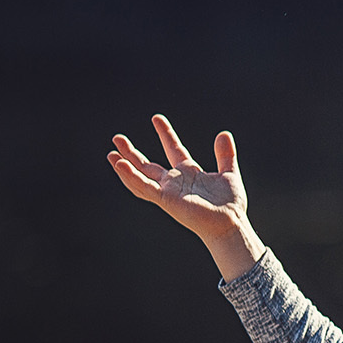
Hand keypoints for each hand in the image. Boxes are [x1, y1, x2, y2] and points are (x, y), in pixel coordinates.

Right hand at [108, 115, 261, 278]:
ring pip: (140, 176)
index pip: (173, 148)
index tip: (156, 118)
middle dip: (132, 152)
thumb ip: (225, 155)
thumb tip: (223, 133)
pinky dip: (131, 177)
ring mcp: (168, 191)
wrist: (230, 223)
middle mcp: (175, 182)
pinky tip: (120, 165)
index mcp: (189, 173)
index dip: (165, 133)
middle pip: (147, 165)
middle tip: (117, 138)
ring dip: (125, 165)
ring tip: (111, 153)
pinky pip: (144, 187)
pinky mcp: (166, 200)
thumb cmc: (229, 205)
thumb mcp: (229, 173)